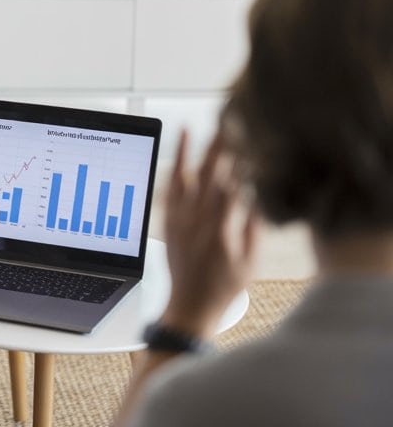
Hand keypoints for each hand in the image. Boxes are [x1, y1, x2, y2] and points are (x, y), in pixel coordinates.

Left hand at [160, 129, 259, 337]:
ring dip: (197, 151)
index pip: (230, 187)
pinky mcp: (169, 218)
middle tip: (229, 122)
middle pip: (210, 177)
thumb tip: (257, 196)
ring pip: (189, 177)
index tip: (248, 141)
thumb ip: (253, 228)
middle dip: (220, 148)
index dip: (239, 163)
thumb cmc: (224, 285)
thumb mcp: (250, 261)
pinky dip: (177, 163)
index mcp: (220, 230)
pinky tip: (180, 145)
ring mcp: (180, 218)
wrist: (189, 303)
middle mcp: (197, 221)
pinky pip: (171, 186)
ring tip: (202, 126)